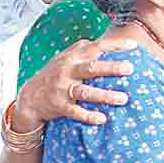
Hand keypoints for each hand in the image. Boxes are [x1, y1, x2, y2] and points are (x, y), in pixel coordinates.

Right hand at [15, 38, 137, 127]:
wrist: (30, 96)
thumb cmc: (57, 74)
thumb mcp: (68, 57)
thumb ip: (87, 50)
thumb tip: (117, 43)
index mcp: (73, 57)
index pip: (96, 47)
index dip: (114, 45)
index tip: (133, 46)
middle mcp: (68, 71)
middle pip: (91, 68)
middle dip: (111, 68)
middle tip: (130, 68)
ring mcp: (62, 88)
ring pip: (85, 92)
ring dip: (104, 95)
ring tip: (123, 98)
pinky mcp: (59, 105)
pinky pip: (75, 111)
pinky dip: (88, 116)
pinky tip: (102, 119)